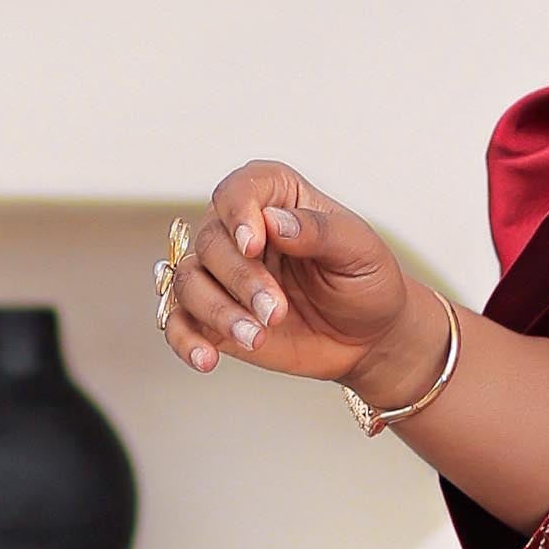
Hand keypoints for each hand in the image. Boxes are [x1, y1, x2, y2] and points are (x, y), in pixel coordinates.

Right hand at [158, 161, 437, 404]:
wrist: (370, 337)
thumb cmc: (367, 282)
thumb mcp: (361, 251)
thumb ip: (320, 231)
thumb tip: (273, 221)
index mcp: (276, 198)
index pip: (240, 189)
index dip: (238, 212)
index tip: (253, 244)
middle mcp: (240, 231)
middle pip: (211, 241)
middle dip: (240, 279)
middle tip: (276, 311)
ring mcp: (222, 274)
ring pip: (188, 281)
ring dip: (217, 311)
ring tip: (256, 338)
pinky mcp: (213, 316)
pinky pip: (178, 322)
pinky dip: (184, 340)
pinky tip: (207, 359)